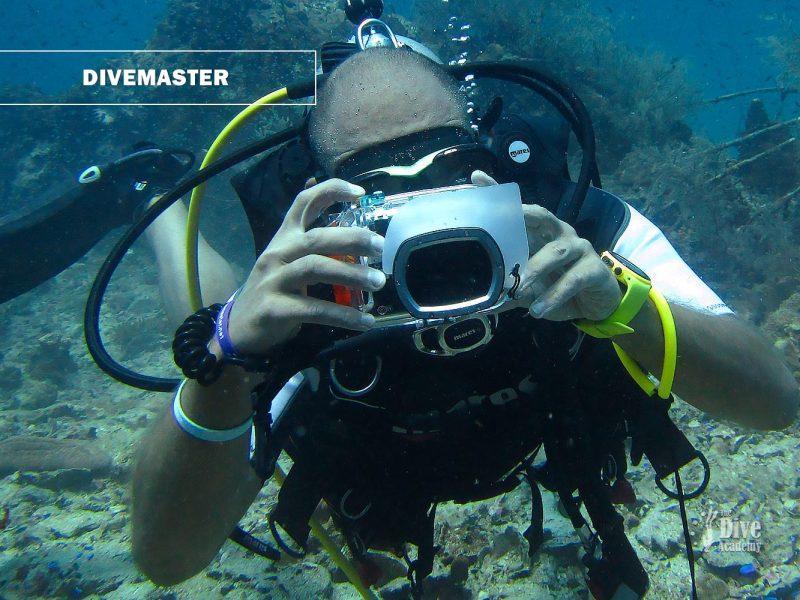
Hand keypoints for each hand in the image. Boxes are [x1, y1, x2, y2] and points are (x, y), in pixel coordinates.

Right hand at [227, 179, 385, 354]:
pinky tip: (364, 321)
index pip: (304, 203)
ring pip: (315, 268)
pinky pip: (314, 309)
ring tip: (377, 283)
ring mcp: (273, 281)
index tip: (360, 193)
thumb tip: (344, 223)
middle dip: (352, 239)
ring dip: (351, 274)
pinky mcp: (274, 309)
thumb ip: (312, 243)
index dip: (331, 191)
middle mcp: (277, 254)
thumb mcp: (288, 261)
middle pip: (317, 238)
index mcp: (284, 238)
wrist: (239, 330)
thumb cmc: (273, 291)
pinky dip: (343, 315)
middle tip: (380, 248)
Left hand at [471, 171, 620, 320]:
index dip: (500, 194)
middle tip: (502, 225)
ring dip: (536, 269)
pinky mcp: (594, 269)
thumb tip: (477, 305)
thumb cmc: (557, 287)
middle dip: (522, 215)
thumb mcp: (529, 290)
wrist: (594, 305)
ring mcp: (579, 248)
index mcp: (540, 233)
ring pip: (556, 252)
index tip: (477, 180)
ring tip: (519, 288)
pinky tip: (538, 310)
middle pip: (541, 216)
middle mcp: (559, 233)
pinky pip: (573, 280)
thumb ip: (505, 292)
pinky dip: (554, 295)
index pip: (520, 210)